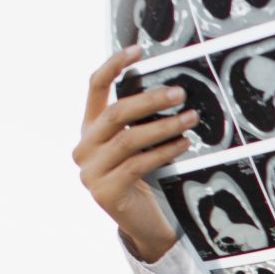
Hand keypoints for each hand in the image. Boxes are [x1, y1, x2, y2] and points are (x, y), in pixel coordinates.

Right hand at [75, 45, 190, 263]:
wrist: (143, 223)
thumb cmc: (145, 178)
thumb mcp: (139, 145)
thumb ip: (142, 122)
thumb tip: (172, 90)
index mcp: (89, 129)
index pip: (94, 88)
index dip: (114, 66)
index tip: (137, 50)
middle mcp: (84, 147)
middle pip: (114, 112)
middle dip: (149, 100)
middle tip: (179, 92)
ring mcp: (90, 171)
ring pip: (129, 139)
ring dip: (163, 126)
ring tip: (190, 118)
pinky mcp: (105, 191)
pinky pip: (138, 163)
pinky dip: (164, 151)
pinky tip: (184, 144)